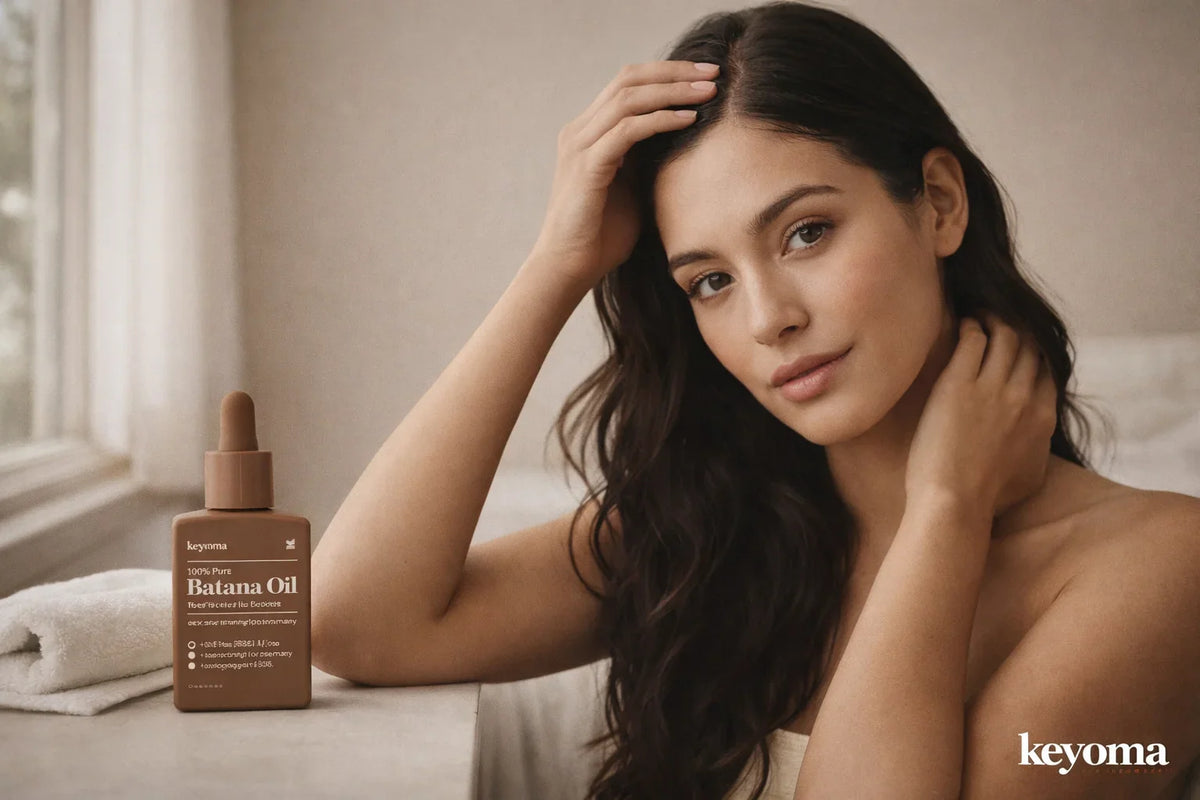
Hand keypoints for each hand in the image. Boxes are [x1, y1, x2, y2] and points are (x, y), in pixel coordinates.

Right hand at [526, 60, 718, 289]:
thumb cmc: (602, 235)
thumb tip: (686, 141)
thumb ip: (647, 159)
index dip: (667, 73)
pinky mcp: (587, 167)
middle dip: (674, 72)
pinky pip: (627, 130)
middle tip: (714, 72)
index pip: (628, 83)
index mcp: (588, 132)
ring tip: (707, 93)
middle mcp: (580, 131)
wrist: (570, 267)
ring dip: (672, 91)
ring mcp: (580, 146)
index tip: (706, 75)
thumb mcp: (632, 187)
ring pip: (628, 98)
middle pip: (628, 79)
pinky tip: (687, 120)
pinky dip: (660, 120)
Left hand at [904, 311, 1056, 519]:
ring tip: (979, 315)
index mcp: (1043, 417)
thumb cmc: (987, 498)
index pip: (1047, 369)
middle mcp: (1023, 396)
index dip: (1035, 352)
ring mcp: (991, 388)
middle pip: (1028, 347)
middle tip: (999, 321)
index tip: (1021, 345)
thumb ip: (1040, 447)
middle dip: (1016, 329)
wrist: (954, 502)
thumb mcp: (1032, 475)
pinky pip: (972, 340)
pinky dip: (971, 326)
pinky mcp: (958, 383)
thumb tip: (1039, 438)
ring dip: (993, 320)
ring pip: (1004, 336)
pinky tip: (963, 324)